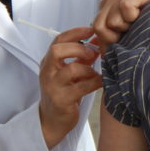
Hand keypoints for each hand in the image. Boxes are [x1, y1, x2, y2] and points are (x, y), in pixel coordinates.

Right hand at [38, 26, 102, 148]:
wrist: (52, 120)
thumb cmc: (64, 92)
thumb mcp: (70, 71)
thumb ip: (82, 56)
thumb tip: (98, 38)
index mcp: (49, 62)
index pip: (58, 40)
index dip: (75, 33)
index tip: (91, 30)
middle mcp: (47, 72)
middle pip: (57, 51)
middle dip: (78, 48)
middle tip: (92, 53)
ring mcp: (53, 87)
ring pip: (71, 70)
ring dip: (88, 68)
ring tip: (96, 72)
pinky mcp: (62, 100)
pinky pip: (81, 87)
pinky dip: (95, 82)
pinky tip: (101, 82)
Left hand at [92, 0, 149, 49]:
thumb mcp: (133, 18)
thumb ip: (123, 31)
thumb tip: (116, 58)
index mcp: (106, 9)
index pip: (97, 33)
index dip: (107, 44)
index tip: (121, 51)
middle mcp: (109, 3)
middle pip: (99, 29)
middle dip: (113, 39)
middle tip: (130, 36)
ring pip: (112, 23)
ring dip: (126, 27)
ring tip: (139, 22)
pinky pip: (125, 12)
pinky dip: (134, 17)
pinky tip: (143, 13)